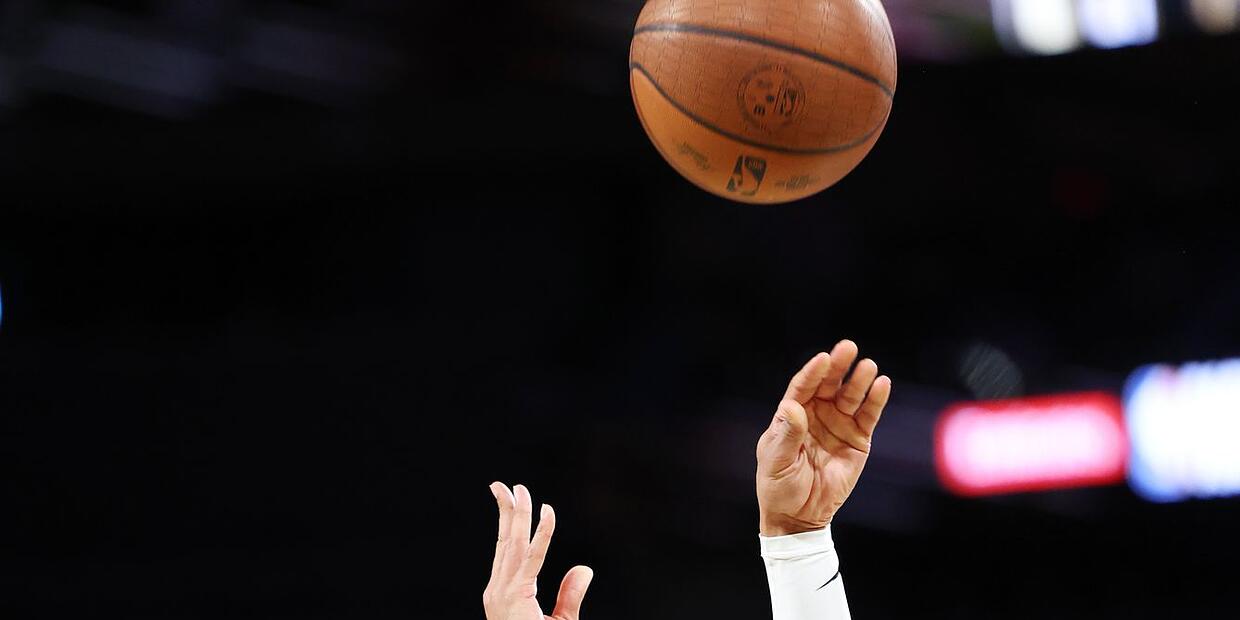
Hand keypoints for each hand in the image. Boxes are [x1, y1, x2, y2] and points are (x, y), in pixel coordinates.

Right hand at [484, 483, 593, 619]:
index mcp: (503, 595)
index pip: (504, 552)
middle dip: (506, 512)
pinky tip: (547, 512)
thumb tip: (584, 569)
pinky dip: (542, 532)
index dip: (507, 526)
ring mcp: (503, 593)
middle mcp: (498, 591)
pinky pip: (533, 557)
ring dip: (517, 513)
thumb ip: (570, 595)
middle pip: (504, 542)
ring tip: (520, 490)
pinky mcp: (516, 596)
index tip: (510, 503)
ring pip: (514, 544)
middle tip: (504, 486)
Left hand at [755, 340, 891, 535]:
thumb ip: (787, 435)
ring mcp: (838, 425)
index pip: (803, 387)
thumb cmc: (779, 487)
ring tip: (868, 366)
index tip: (823, 358)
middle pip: (828, 384)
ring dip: (859, 380)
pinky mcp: (858, 439)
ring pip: (851, 396)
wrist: (800, 516)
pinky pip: (868, 416)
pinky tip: (882, 384)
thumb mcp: (776, 461)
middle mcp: (816, 414)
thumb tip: (792, 407)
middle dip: (839, 366)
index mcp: (792, 415)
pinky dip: (876, 400)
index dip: (813, 372)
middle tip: (848, 347)